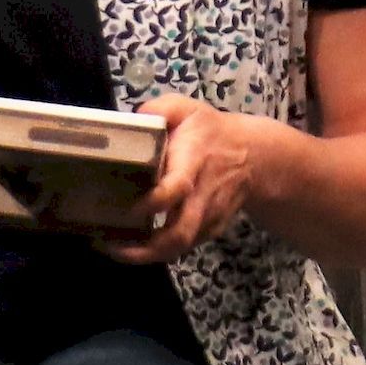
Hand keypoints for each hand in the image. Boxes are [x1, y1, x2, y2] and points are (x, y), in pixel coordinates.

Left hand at [109, 94, 253, 263]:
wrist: (255, 158)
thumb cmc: (212, 133)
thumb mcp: (189, 110)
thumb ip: (160, 109)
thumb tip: (133, 119)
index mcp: (194, 162)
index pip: (177, 187)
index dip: (153, 203)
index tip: (129, 209)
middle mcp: (202, 196)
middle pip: (180, 233)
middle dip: (146, 248)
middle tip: (110, 244)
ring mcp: (207, 217)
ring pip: (180, 247)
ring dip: (146, 255)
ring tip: (114, 250)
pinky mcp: (209, 230)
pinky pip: (183, 247)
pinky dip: (158, 253)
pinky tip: (132, 247)